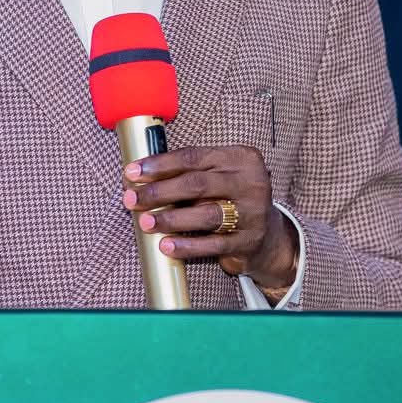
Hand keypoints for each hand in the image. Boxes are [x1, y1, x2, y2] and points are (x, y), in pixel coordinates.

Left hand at [123, 145, 298, 292]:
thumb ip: (188, 174)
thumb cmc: (231, 199)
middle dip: (159, 192)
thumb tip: (139, 179)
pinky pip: (213, 244)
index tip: (133, 173)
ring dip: (171, 218)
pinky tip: (167, 245)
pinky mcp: (249, 241)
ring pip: (206, 214)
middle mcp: (251, 183)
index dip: (160, 164)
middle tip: (132, 199)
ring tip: (146, 222)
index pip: (193, 157)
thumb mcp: (218, 177)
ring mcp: (252, 213)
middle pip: (197, 184)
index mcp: (240, 158)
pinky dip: (187, 245)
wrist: (269, 235)